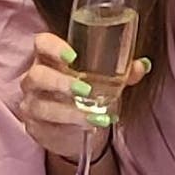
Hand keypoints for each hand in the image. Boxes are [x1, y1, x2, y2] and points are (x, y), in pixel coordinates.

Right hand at [13, 31, 152, 164]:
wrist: (75, 130)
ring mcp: (32, 103)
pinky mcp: (34, 126)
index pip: (41, 43)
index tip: (72, 56)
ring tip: (95, 117)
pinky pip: (45, 126)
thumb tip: (143, 65)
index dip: (53, 47)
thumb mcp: (105, 82)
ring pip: (40, 105)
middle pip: (36, 75)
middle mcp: (35, 79)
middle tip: (86, 90)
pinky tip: (88, 128)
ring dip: (69, 111)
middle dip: (60, 82)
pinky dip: (69, 127)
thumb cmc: (86, 96)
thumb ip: (123, 73)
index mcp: (50, 58)